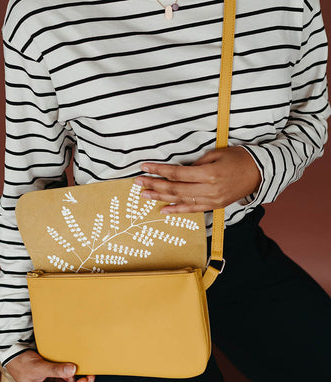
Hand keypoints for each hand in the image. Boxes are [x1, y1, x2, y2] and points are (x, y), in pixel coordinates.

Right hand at [5, 350, 94, 381]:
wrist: (17, 354)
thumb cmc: (22, 364)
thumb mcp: (38, 367)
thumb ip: (55, 369)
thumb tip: (73, 370)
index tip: (84, 380)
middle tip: (90, 377)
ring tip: (85, 371)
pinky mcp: (57, 379)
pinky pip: (69, 380)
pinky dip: (75, 376)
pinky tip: (79, 369)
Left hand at [135, 146, 261, 213]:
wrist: (260, 174)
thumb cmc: (239, 159)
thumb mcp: (217, 154)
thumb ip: (196, 164)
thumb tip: (177, 170)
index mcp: (208, 174)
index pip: (177, 173)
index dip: (159, 170)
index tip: (144, 166)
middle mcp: (208, 189)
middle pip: (175, 188)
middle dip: (154, 185)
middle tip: (137, 182)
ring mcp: (211, 200)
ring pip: (180, 200)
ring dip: (160, 198)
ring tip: (144, 195)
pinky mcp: (213, 206)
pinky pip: (192, 210)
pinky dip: (176, 210)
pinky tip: (163, 210)